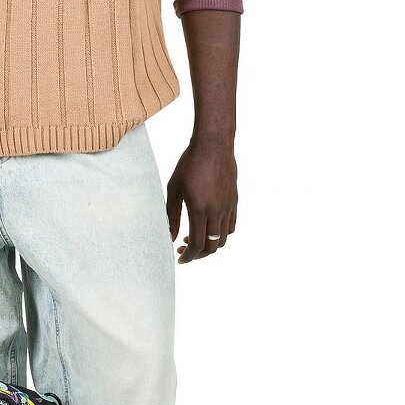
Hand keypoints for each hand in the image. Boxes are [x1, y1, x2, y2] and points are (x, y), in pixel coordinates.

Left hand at [166, 136, 237, 262]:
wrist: (213, 145)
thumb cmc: (189, 164)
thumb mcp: (174, 189)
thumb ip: (171, 215)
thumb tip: (169, 237)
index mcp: (199, 208)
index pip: (197, 244)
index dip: (189, 256)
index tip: (180, 259)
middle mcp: (217, 210)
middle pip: (211, 246)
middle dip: (198, 255)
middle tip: (184, 250)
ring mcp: (228, 207)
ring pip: (223, 239)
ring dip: (209, 245)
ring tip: (194, 239)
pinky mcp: (234, 201)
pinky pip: (231, 226)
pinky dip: (220, 234)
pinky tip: (208, 228)